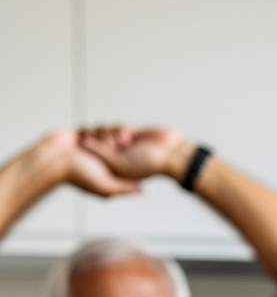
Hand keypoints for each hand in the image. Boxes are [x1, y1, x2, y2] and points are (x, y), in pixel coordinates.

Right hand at [44, 128, 141, 197]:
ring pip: (106, 132)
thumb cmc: (77, 175)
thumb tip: (143, 190)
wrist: (51, 160)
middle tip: (108, 139)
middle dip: (114, 136)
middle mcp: (104, 159)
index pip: (129, 157)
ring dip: (101, 133)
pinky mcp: (83, 137)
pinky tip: (82, 137)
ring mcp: (93, 147)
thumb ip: (124, 188)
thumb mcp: (104, 186)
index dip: (129, 147)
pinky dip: (89, 131)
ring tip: (91, 141)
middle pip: (119, 141)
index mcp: (112, 170)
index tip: (124, 141)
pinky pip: (92, 128)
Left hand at [78, 125, 192, 181]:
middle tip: (116, 141)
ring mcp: (124, 146)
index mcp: (113, 169)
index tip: (98, 144)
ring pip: (107, 132)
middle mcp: (117, 158)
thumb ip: (102, 154)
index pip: (93, 154)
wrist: (172, 154)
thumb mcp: (121, 163)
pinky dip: (121, 128)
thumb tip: (84, 143)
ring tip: (126, 138)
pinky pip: (118, 127)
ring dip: (114, 131)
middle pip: (98, 141)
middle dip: (103, 136)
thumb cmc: (149, 164)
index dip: (91, 145)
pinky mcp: (131, 135)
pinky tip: (130, 133)